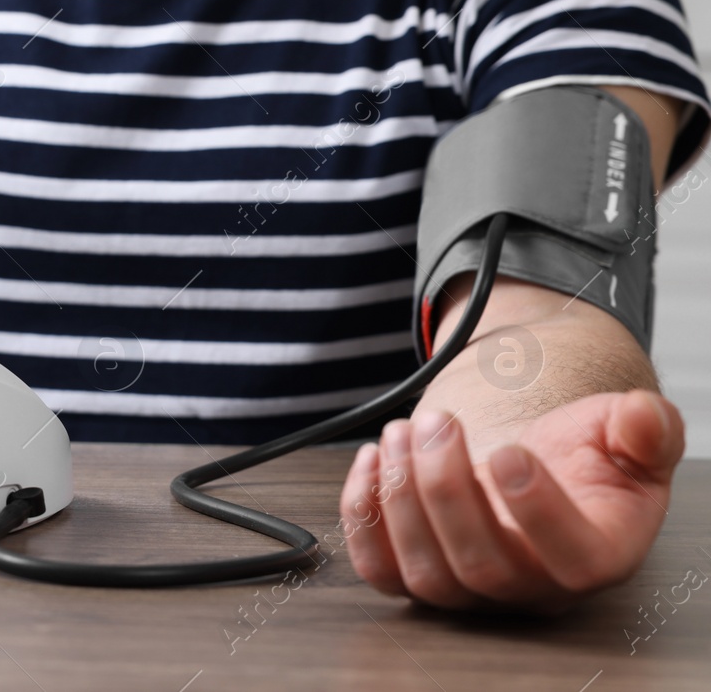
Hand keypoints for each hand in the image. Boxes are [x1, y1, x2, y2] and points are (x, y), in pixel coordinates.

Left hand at [340, 389, 684, 611]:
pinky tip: (370, 460)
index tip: (508, 448)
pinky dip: (363, 517)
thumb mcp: (626, 435)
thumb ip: (645, 429)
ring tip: (400, 431)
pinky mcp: (419, 576)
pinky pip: (381, 571)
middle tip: (436, 422)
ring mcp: (470, 591)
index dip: (536, 508)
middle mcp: (532, 587)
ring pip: (427, 573)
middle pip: (482, 567)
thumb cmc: (583, 457)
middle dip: (446, 486)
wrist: (534, 462)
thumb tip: (644, 417)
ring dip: (400, 496)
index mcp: (596, 557)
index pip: (572, 560)